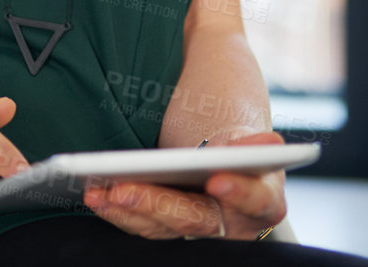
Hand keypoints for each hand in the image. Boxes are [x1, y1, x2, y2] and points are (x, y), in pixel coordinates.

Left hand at [82, 129, 287, 239]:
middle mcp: (234, 224)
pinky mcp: (171, 229)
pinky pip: (144, 226)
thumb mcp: (245, 138)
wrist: (220, 160)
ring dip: (128, 211)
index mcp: (264, 199)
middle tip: (123, 189)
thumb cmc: (235, 148)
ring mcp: (199, 229)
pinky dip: (118, 212)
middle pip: (195, 218)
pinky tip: (96, 195)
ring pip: (163, 228)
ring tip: (99, 191)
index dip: (239, 192)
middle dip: (157, 203)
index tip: (217, 180)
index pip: (256, 200)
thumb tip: (272, 143)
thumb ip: (250, 143)